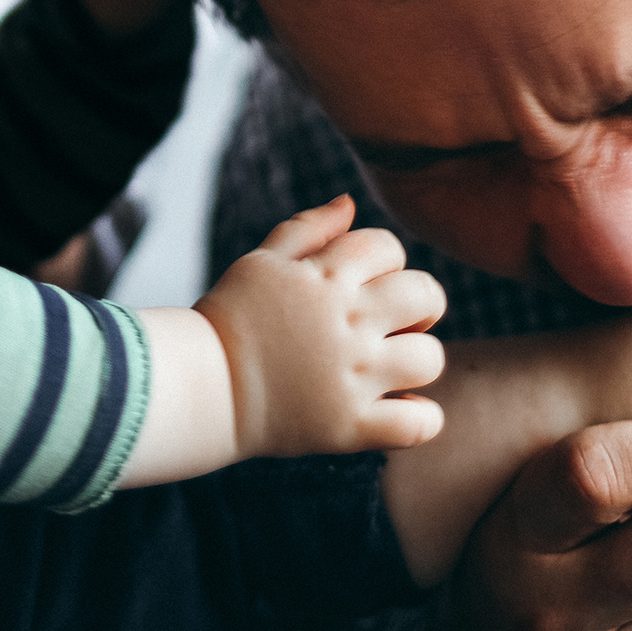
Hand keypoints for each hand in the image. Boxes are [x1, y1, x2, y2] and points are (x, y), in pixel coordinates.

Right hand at [200, 194, 446, 456]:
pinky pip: (420, 423)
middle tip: (397, 322)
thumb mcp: (261, 262)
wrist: (201, 387)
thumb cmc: (230, 319)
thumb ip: (309, 228)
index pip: (388, 247)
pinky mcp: (351, 427)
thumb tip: (349, 203)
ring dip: (419, 359)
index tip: (365, 282)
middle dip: (420, 303)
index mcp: (324, 277)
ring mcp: (353, 377)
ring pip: (430, 358)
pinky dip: (420, 417)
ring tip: (393, 366)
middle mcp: (347, 323)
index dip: (385, 260)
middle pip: (426, 295)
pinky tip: (396, 408)